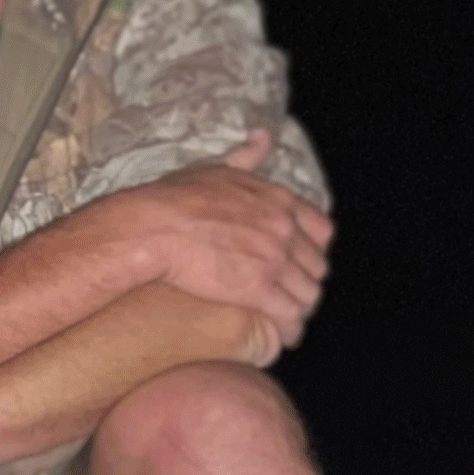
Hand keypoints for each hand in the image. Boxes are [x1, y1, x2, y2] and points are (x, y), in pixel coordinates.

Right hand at [99, 130, 332, 348]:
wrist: (152, 227)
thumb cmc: (175, 198)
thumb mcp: (216, 168)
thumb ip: (246, 157)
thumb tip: (263, 136)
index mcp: (278, 200)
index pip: (320, 229)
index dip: (314, 249)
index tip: (302, 261)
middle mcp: (284, 229)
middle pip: (316, 264)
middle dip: (308, 282)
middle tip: (295, 296)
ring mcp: (274, 260)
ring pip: (307, 292)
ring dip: (302, 308)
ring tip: (291, 321)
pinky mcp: (258, 289)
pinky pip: (289, 315)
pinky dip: (291, 329)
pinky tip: (285, 338)